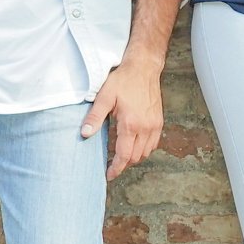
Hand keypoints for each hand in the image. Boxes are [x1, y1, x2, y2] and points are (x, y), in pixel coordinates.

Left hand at [84, 59, 164, 177]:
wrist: (144, 68)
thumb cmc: (123, 80)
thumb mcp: (104, 97)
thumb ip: (95, 118)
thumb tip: (84, 134)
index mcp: (131, 124)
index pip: (125, 155)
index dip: (116, 168)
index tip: (109, 175)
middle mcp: (146, 127)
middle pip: (136, 157)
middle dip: (124, 164)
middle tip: (111, 166)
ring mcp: (155, 125)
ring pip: (146, 152)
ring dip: (134, 157)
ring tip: (121, 156)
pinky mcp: (159, 121)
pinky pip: (153, 143)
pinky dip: (144, 149)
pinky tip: (134, 144)